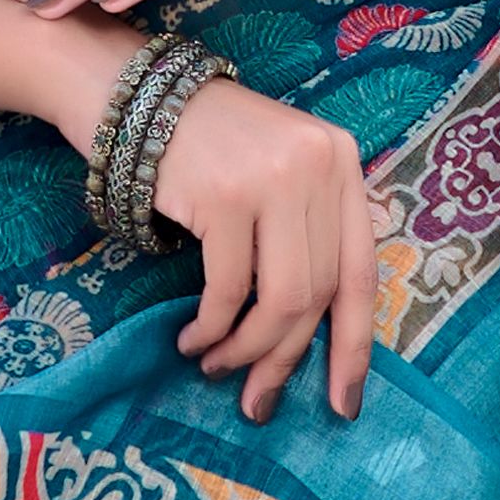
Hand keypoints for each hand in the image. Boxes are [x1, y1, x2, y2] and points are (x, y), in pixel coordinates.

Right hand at [154, 77, 378, 424]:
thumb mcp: (279, 172)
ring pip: (280, 299)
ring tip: (217, 367)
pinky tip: (193, 339)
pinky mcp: (225, 195)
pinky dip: (212, 327)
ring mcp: (273, 178)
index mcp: (342, 162)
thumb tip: (314, 333)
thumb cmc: (210, 148)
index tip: (343, 403)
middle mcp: (319, 166)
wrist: (137, 96)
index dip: (354, 347)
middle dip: (286, 359)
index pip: (361, 272)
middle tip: (258, 399)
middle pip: (318, 293)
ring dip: (246, 349)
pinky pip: (229, 288)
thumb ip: (308, 231)